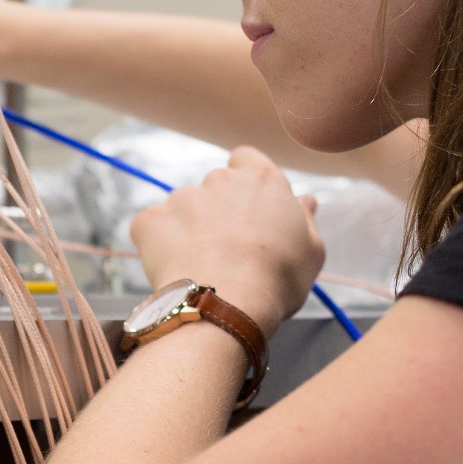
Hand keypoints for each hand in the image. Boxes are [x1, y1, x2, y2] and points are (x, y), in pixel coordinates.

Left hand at [130, 146, 323, 337]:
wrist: (225, 303)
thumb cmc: (277, 280)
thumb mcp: (311, 251)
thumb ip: (304, 218)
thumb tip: (305, 200)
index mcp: (260, 179)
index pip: (246, 159)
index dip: (246, 181)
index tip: (250, 208)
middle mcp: (218, 179)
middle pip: (216, 186)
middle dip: (219, 210)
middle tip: (229, 248)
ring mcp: (181, 196)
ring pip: (185, 208)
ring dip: (191, 228)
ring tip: (203, 266)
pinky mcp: (151, 219)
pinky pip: (153, 227)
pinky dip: (161, 243)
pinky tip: (177, 268)